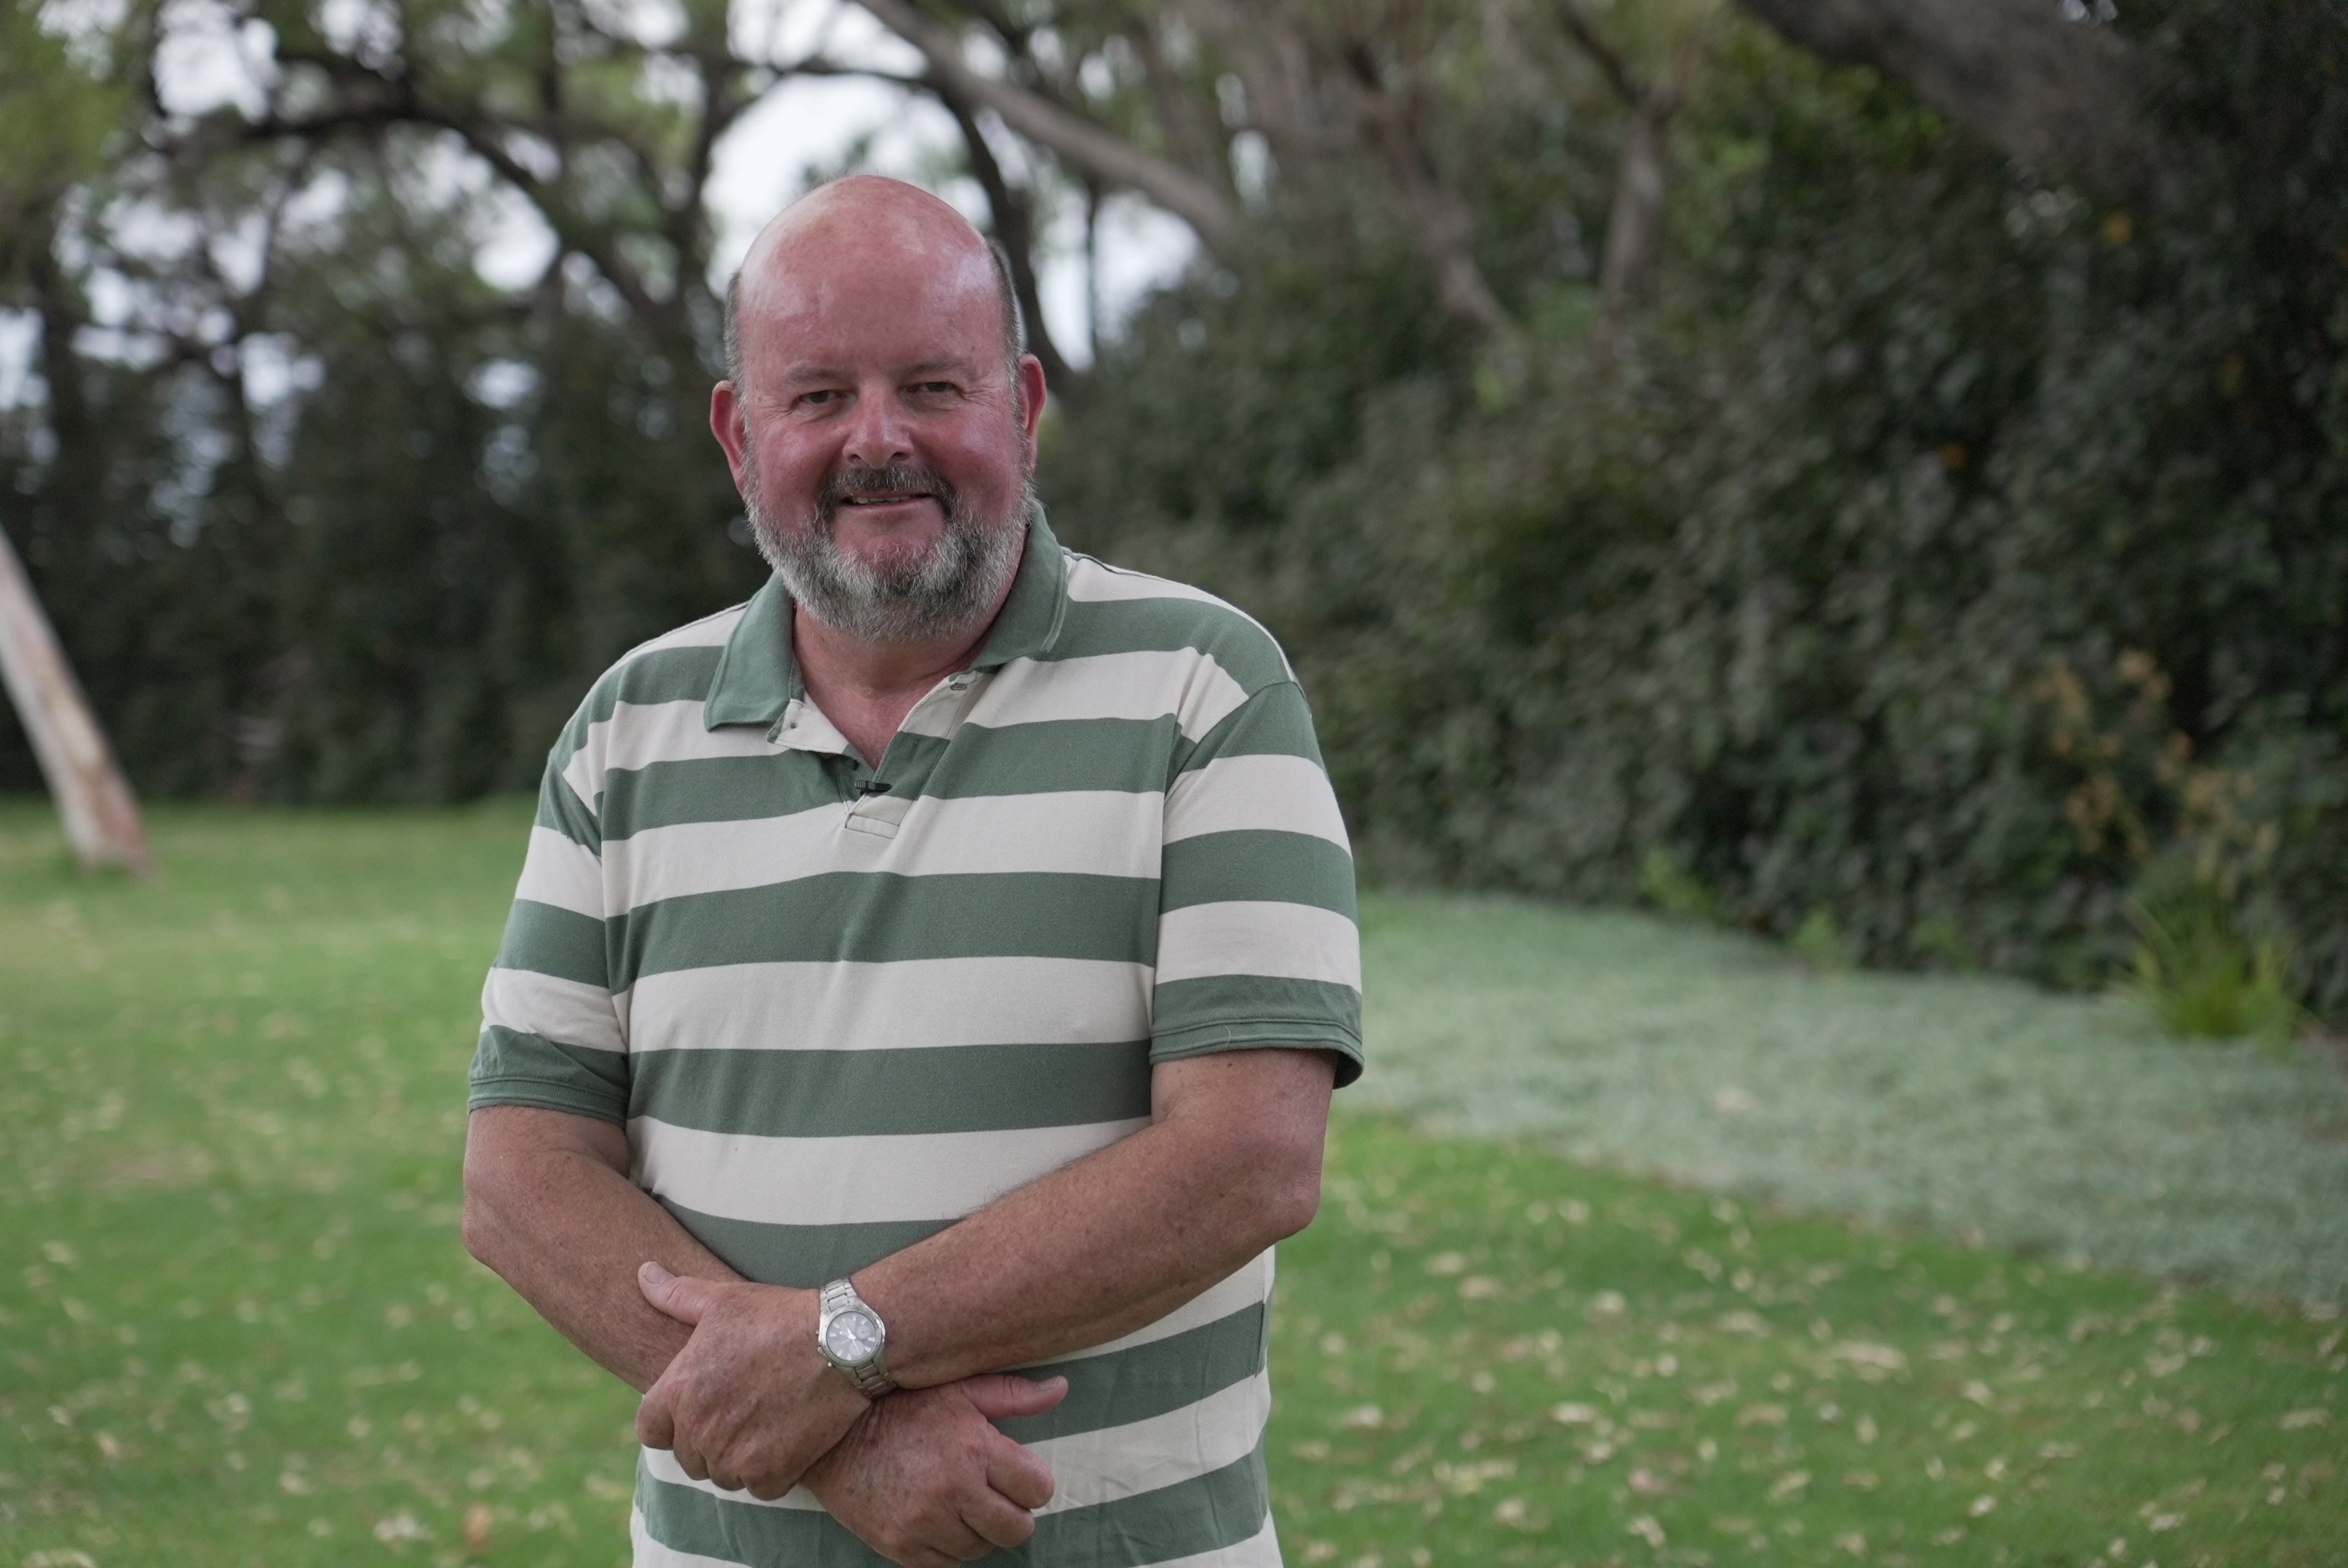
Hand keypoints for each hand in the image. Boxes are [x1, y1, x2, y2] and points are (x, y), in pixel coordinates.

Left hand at [634, 1261, 870, 1497]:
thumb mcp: (725, 1299)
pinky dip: (772, 1472)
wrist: (843, 1342)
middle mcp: (700, 1429)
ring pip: (722, 1475)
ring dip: (738, 1458)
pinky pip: (759, 1488)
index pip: (649, 1429)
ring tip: (765, 1423)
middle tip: (741, 1411)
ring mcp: (735, 1456)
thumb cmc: (780, 1316)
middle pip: (688, 1456)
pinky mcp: (771, 1473)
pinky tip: (788, 1440)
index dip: (669, 1421)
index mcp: (679, 1390)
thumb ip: (676, 1295)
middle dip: (708, 1439)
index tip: (695, 1408)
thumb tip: (643, 1273)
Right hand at [804, 1374, 1067, 1567]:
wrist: (833, 1437)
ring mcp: (924, 1523)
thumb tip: (1061, 1389)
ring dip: (980, 1530)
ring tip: (961, 1502)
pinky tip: (939, 1519)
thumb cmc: (901, 1407)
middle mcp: (952, 1489)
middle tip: (994, 1494)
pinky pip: (948, 1564)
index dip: (1033, 1482)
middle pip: (1017, 1528)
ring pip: (982, 1548)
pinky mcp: (901, 1547)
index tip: (1017, 1474)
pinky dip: (950, 1546)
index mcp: (973, 1448)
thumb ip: (1013, 1394)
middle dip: (1013, 1512)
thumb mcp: (958, 1389)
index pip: (1038, 1488)